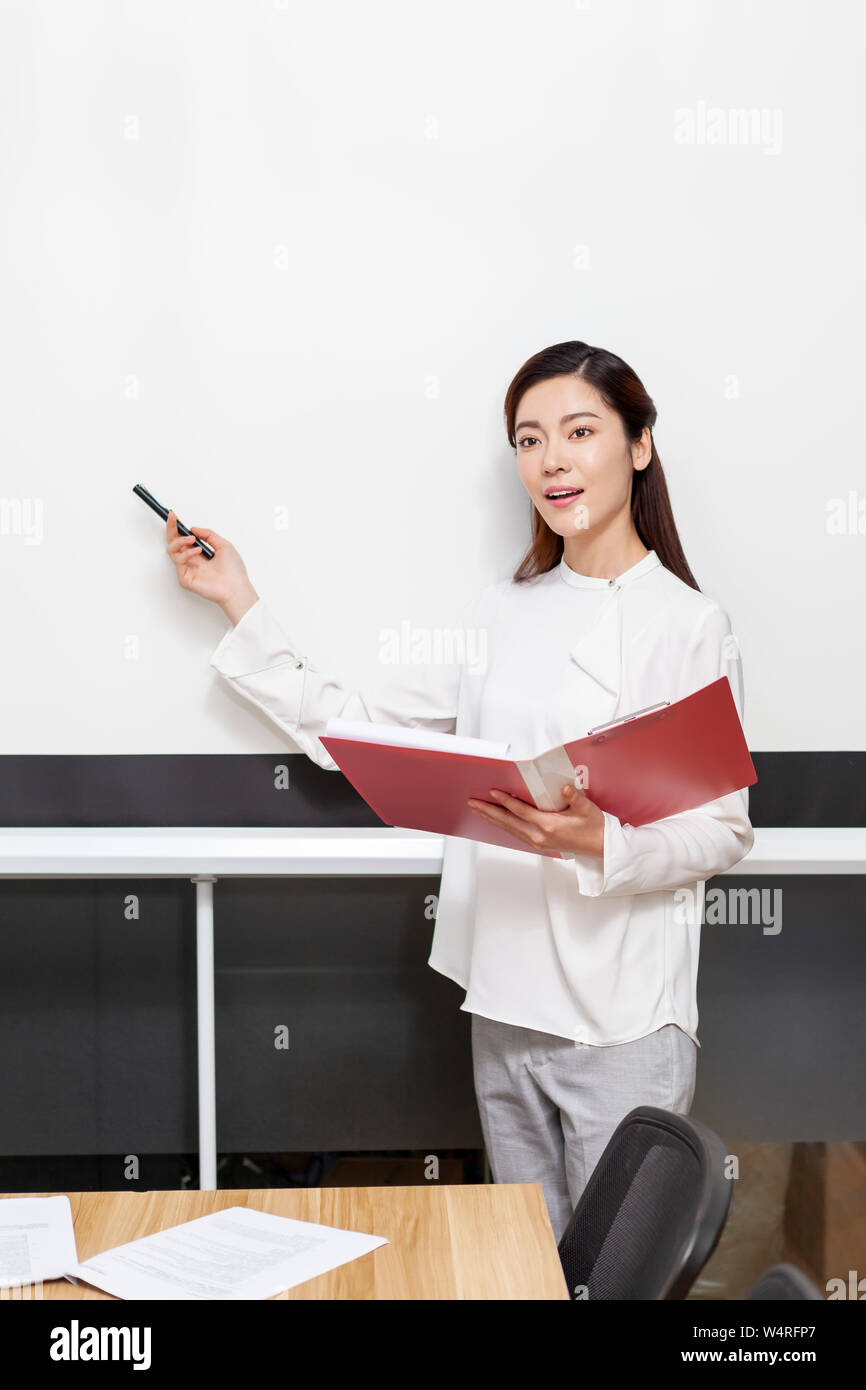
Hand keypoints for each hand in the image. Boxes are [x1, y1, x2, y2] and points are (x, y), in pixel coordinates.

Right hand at [165, 510, 257, 622]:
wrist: (236, 587)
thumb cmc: (233, 571)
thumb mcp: (223, 545)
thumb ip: (208, 535)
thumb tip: (193, 528)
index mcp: (200, 554)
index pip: (184, 539)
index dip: (177, 527)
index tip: (174, 516)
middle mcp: (192, 561)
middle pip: (173, 543)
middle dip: (171, 529)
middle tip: (173, 519)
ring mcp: (187, 569)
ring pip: (172, 550)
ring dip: (180, 541)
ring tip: (192, 539)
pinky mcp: (185, 578)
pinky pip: (178, 561)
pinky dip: (187, 553)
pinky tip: (197, 551)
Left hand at [467, 783, 605, 857]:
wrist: (600, 847)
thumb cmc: (594, 827)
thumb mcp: (586, 809)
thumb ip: (574, 798)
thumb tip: (565, 788)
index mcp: (549, 826)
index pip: (520, 812)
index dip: (505, 802)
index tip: (492, 793)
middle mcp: (539, 836)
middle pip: (508, 822)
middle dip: (489, 812)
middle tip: (473, 803)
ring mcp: (538, 842)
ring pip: (509, 829)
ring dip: (493, 819)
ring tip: (478, 811)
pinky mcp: (539, 844)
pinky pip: (516, 834)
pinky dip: (504, 825)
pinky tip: (497, 820)